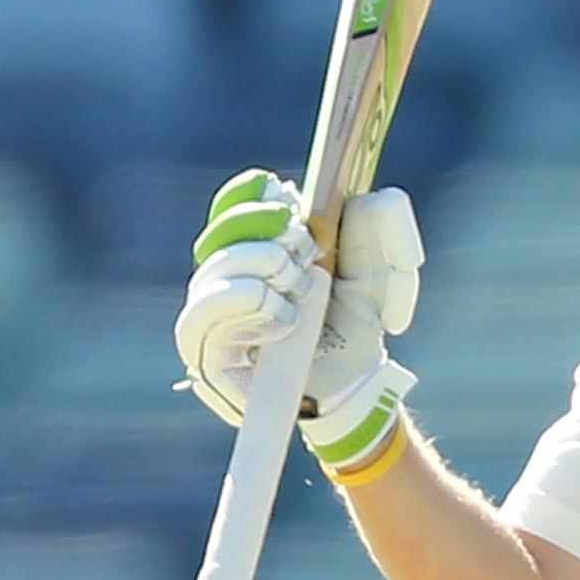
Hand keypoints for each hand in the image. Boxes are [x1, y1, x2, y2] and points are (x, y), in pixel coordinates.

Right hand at [174, 169, 423, 466]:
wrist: (355, 389)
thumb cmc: (354, 329)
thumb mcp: (372, 274)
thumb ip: (372, 232)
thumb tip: (375, 196)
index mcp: (253, 256)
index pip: (229, 214)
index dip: (245, 197)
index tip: (279, 191)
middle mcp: (223, 284)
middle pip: (218, 239)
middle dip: (266, 233)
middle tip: (307, 247)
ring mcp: (210, 323)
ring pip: (211, 274)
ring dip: (260, 268)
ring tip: (300, 286)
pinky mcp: (207, 361)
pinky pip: (204, 321)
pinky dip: (249, 305)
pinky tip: (285, 316)